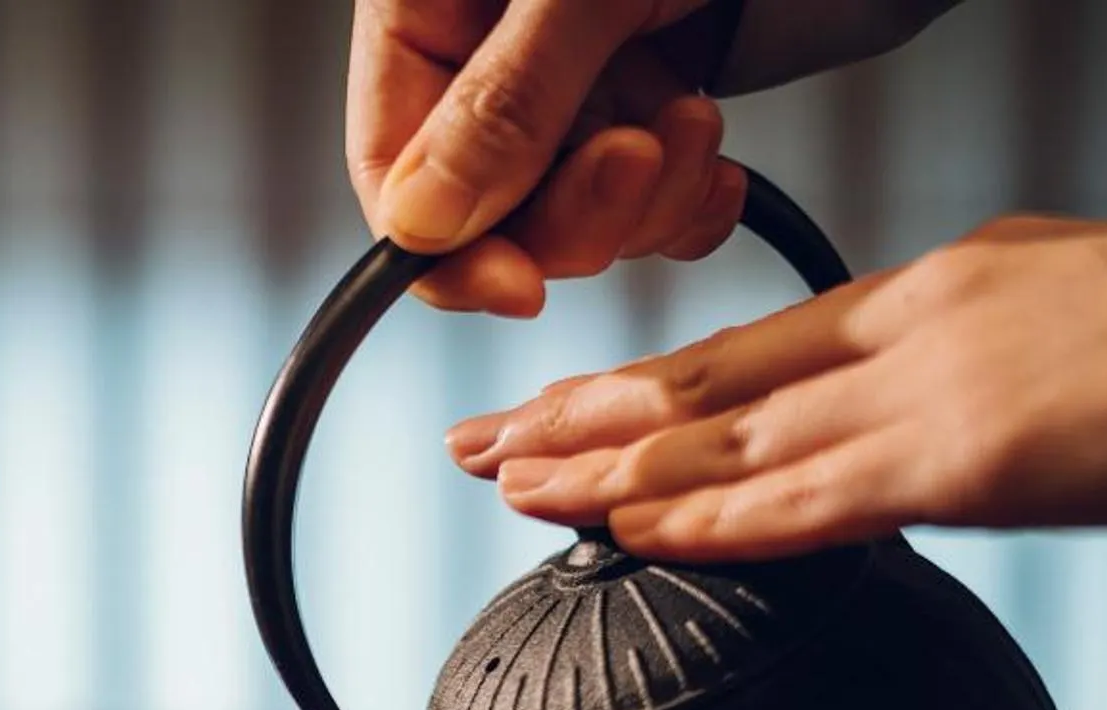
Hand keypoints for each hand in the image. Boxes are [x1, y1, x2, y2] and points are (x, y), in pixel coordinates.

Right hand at [348, 0, 743, 315]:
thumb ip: (507, 103)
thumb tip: (422, 225)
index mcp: (426, 4)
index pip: (391, 167)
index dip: (448, 247)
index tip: (519, 285)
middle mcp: (486, 47)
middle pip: (486, 208)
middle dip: (574, 209)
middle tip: (643, 153)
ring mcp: (569, 74)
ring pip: (572, 214)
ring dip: (646, 198)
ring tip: (696, 119)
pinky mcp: (645, 91)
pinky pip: (643, 201)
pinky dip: (685, 198)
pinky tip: (714, 157)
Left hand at [447, 217, 1106, 558]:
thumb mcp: (1060, 321)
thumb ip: (964, 366)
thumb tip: (908, 419)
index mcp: (931, 295)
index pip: (750, 350)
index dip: (643, 386)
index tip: (563, 407)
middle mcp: (905, 334)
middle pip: (706, 388)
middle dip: (582, 421)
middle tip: (480, 445)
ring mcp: (926, 395)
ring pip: (728, 445)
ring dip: (607, 474)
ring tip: (510, 490)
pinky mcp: (965, 462)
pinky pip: (804, 504)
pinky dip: (706, 524)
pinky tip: (627, 536)